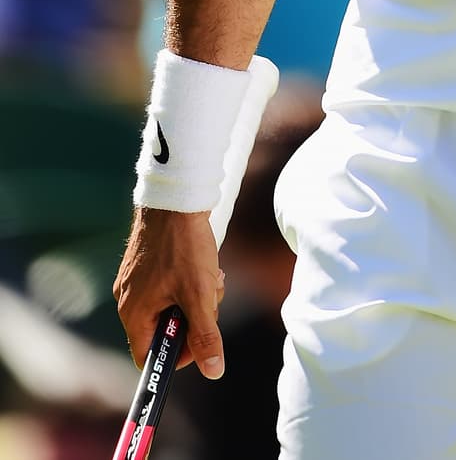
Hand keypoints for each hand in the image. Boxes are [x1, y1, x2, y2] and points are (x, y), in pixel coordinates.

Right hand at [114, 207, 225, 378]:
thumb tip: (214, 371)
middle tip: (210, 298)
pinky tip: (205, 263)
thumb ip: (205, 335)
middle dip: (194, 318)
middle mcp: (128, 299)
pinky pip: (169, 285)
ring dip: (197, 296)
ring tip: (211, 275)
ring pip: (172, 304)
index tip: (201, 341)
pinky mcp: (146, 263)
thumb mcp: (200, 294)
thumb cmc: (184, 246)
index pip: (148, 356)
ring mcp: (136, 280)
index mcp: (133, 314)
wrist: (176, 197)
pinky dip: (190, 280)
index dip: (177, 355)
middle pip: (164, 329)